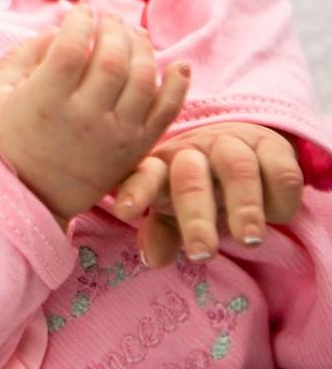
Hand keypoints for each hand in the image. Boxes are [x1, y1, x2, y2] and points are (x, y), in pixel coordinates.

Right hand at [0, 5, 190, 221]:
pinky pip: (166, 113)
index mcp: (44, 102)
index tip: (80, 12)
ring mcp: (114, 136)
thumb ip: (24, 55)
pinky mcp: (135, 151)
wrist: (24, 197)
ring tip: (133, 35)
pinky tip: (178, 64)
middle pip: (113, 59)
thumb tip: (57, 31)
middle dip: (113, 29)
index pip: (71, 48)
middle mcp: (83, 119)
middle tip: (108, 19)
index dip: (79, 21)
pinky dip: (178, 85)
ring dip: (143, 48)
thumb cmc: (4, 140)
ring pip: (143, 79)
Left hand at [112, 122, 304, 266]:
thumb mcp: (176, 212)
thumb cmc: (200, 188)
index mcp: (162, 168)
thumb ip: (162, 234)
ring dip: (243, 205)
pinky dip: (280, 194)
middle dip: (195, 217)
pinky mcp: (271, 147)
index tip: (125, 212)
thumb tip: (152, 259)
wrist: (242, 149)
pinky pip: (280, 170)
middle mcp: (194, 153)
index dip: (135, 191)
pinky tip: (278, 216)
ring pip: (237, 169)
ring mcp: (232, 146)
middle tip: (201, 252)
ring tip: (247, 238)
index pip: (144, 175)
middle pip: (190, 179)